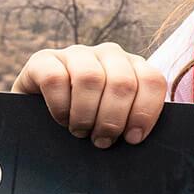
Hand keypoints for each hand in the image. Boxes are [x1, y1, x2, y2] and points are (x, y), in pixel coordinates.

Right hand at [12, 43, 167, 148]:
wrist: (41, 115)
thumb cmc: (90, 122)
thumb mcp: (116, 119)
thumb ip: (133, 122)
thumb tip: (138, 139)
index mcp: (134, 67)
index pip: (152, 80)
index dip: (145, 112)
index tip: (133, 138)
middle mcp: (109, 54)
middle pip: (122, 82)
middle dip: (113, 119)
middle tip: (102, 140)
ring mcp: (77, 53)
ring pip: (90, 78)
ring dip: (86, 115)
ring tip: (81, 132)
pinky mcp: (44, 59)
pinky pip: (55, 79)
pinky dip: (60, 106)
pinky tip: (61, 119)